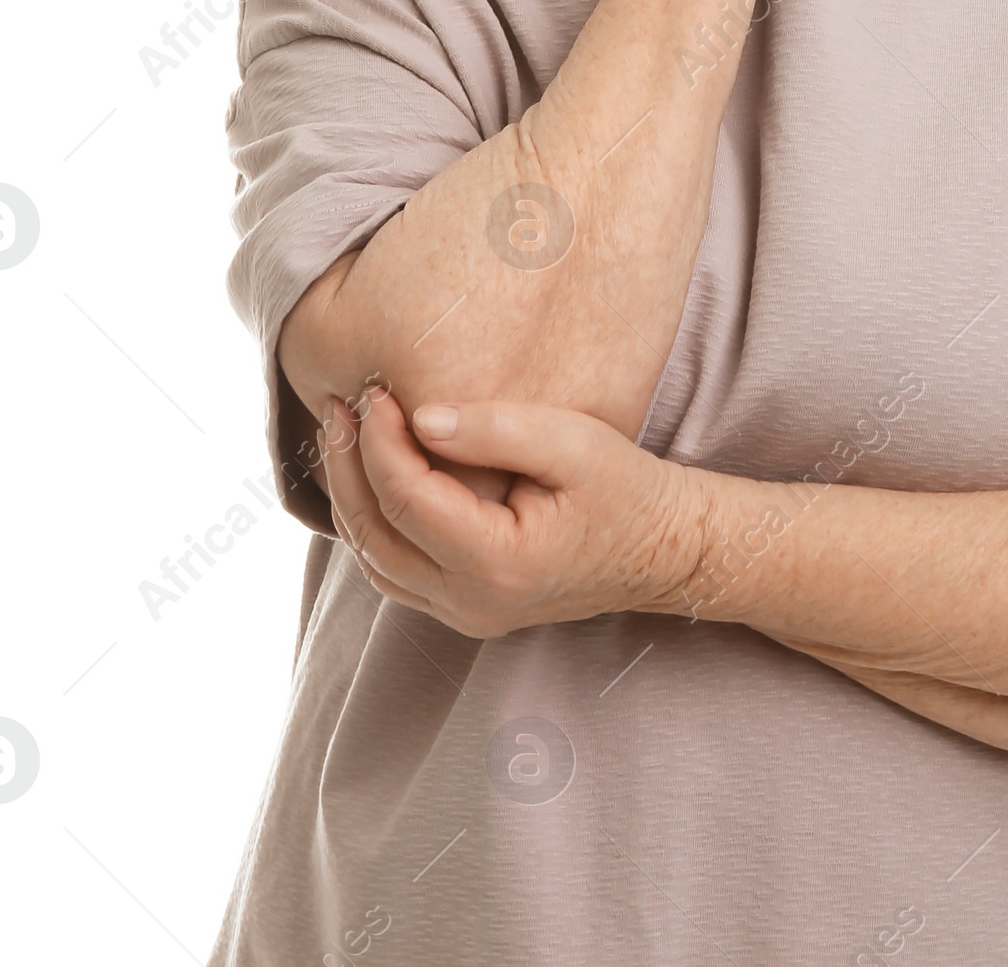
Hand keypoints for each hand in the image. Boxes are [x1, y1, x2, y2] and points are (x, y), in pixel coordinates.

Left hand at [322, 390, 709, 638]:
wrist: (665, 550)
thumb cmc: (627, 489)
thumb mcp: (574, 443)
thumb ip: (496, 430)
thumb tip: (421, 419)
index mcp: (496, 563)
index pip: (406, 498)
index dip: (379, 441)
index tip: (376, 391)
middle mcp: (471, 603)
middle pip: (374, 535)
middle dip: (349, 466)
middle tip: (341, 407)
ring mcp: (466, 616)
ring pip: (376, 563)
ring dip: (353, 498)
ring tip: (345, 437)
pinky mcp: (467, 611)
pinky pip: (396, 574)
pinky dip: (374, 526)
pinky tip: (373, 480)